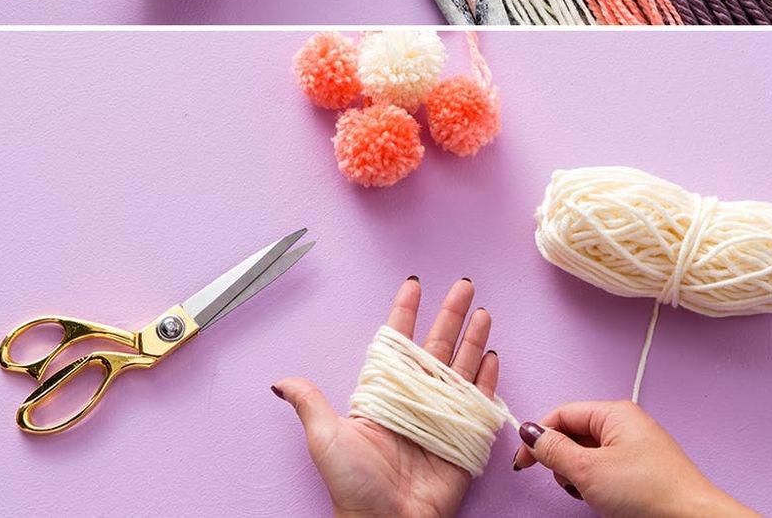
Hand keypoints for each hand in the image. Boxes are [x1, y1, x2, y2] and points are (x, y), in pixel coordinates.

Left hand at [274, 277, 498, 517]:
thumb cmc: (353, 486)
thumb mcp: (325, 438)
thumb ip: (309, 402)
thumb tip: (278, 382)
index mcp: (383, 394)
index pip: (397, 342)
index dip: (406, 313)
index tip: (414, 285)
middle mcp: (414, 399)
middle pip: (436, 346)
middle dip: (450, 314)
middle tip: (463, 285)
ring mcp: (441, 417)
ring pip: (460, 366)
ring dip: (473, 339)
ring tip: (482, 312)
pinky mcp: (463, 438)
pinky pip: (479, 402)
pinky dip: (487, 379)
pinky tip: (493, 357)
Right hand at [513, 400, 758, 517]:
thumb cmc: (649, 492)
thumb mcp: (589, 470)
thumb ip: (554, 450)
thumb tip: (529, 431)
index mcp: (613, 412)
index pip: (563, 413)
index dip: (538, 436)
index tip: (524, 462)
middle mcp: (625, 424)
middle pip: (575, 433)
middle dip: (564, 460)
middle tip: (568, 483)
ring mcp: (635, 448)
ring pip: (589, 455)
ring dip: (580, 476)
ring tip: (593, 495)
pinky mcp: (642, 471)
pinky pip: (606, 470)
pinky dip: (597, 485)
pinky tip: (605, 501)